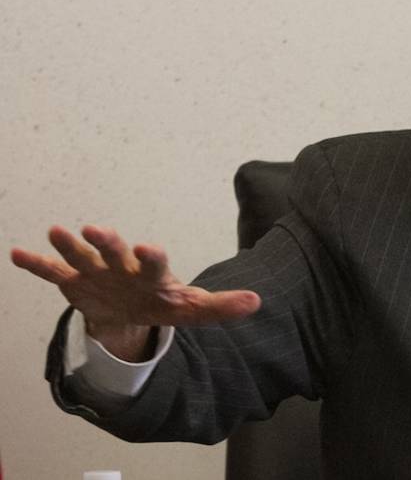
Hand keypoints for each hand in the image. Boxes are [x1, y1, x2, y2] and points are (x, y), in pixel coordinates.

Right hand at [11, 225, 260, 361]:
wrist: (131, 310)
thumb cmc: (163, 302)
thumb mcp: (191, 309)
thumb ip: (220, 306)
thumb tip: (256, 302)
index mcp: (151, 273)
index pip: (153, 262)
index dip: (152, 257)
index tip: (149, 248)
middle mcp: (122, 266)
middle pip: (114, 252)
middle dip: (106, 242)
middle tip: (95, 228)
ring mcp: (96, 273)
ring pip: (81, 257)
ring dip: (70, 246)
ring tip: (56, 231)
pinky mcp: (74, 282)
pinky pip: (52, 272)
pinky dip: (36, 264)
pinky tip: (17, 253)